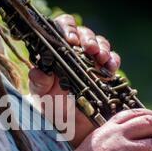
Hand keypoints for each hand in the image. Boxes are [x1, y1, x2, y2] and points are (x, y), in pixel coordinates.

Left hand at [28, 14, 119, 146]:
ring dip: (102, 48)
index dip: (67, 28)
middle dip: (87, 38)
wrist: (66, 123)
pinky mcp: (105, 71)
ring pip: (100, 43)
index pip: (62, 27)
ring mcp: (92, 60)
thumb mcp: (41, 93)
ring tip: (100, 57)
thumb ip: (39, 82)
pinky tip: (110, 67)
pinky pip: (112, 60)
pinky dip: (113, 60)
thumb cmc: (50, 103)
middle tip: (88, 48)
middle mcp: (76, 51)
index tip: (70, 40)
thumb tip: (38, 72)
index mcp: (57, 49)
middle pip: (84, 33)